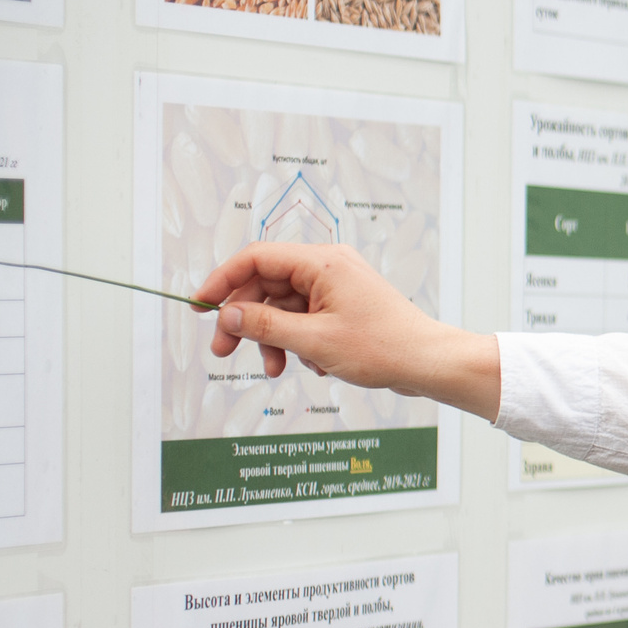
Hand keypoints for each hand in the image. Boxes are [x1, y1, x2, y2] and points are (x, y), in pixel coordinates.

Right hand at [192, 242, 502, 422]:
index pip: (255, 258)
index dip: (221, 281)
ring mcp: (336, 288)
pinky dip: (297, 342)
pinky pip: (304, 320)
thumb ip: (265, 326)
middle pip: (265, 286)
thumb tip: (227, 314)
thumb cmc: (383, 348)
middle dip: (244, 320)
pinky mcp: (343, 309)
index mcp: (322, 263)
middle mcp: (328, 268)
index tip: (198, 306)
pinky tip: (311, 365)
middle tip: (222, 351)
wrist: (429, 364)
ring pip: (282, 308)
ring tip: (274, 369)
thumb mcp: (314, 340)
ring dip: (271, 338)